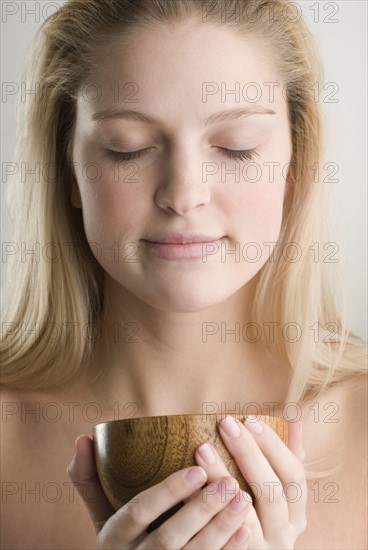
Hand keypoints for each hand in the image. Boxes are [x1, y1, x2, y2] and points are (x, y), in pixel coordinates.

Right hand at [67, 434, 252, 548]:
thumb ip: (90, 480)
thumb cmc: (122, 542)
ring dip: (221, 530)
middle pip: (169, 538)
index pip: (138, 512)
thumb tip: (84, 437)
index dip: (167, 492)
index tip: (196, 470)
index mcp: (114, 538)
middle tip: (229, 483)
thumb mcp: (101, 516)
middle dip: (201, 511)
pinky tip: (247, 530)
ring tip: (243, 500)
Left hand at [191, 416, 306, 548]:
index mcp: (296, 515)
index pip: (294, 475)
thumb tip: (294, 417)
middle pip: (272, 492)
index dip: (274, 446)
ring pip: (243, 515)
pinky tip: (188, 487)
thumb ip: (285, 457)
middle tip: (226, 424)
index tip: (249, 419)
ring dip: (223, 478)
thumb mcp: (276, 492)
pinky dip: (205, 510)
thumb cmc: (257, 518)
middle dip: (249, 454)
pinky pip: (220, 536)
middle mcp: (283, 536)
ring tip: (203, 449)